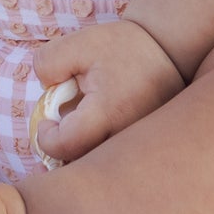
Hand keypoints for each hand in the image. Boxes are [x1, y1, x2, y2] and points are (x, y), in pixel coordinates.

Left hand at [30, 19, 185, 164]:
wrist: (168, 51)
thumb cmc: (121, 47)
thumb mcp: (80, 43)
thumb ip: (50, 62)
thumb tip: (44, 90)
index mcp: (110, 112)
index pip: (67, 146)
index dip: (46, 138)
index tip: (47, 121)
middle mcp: (129, 138)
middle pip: (83, 167)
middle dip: (64, 151)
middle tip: (64, 126)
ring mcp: (141, 148)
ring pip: (101, 170)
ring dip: (83, 154)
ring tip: (84, 126)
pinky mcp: (149, 152)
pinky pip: (117, 165)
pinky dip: (101, 154)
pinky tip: (100, 132)